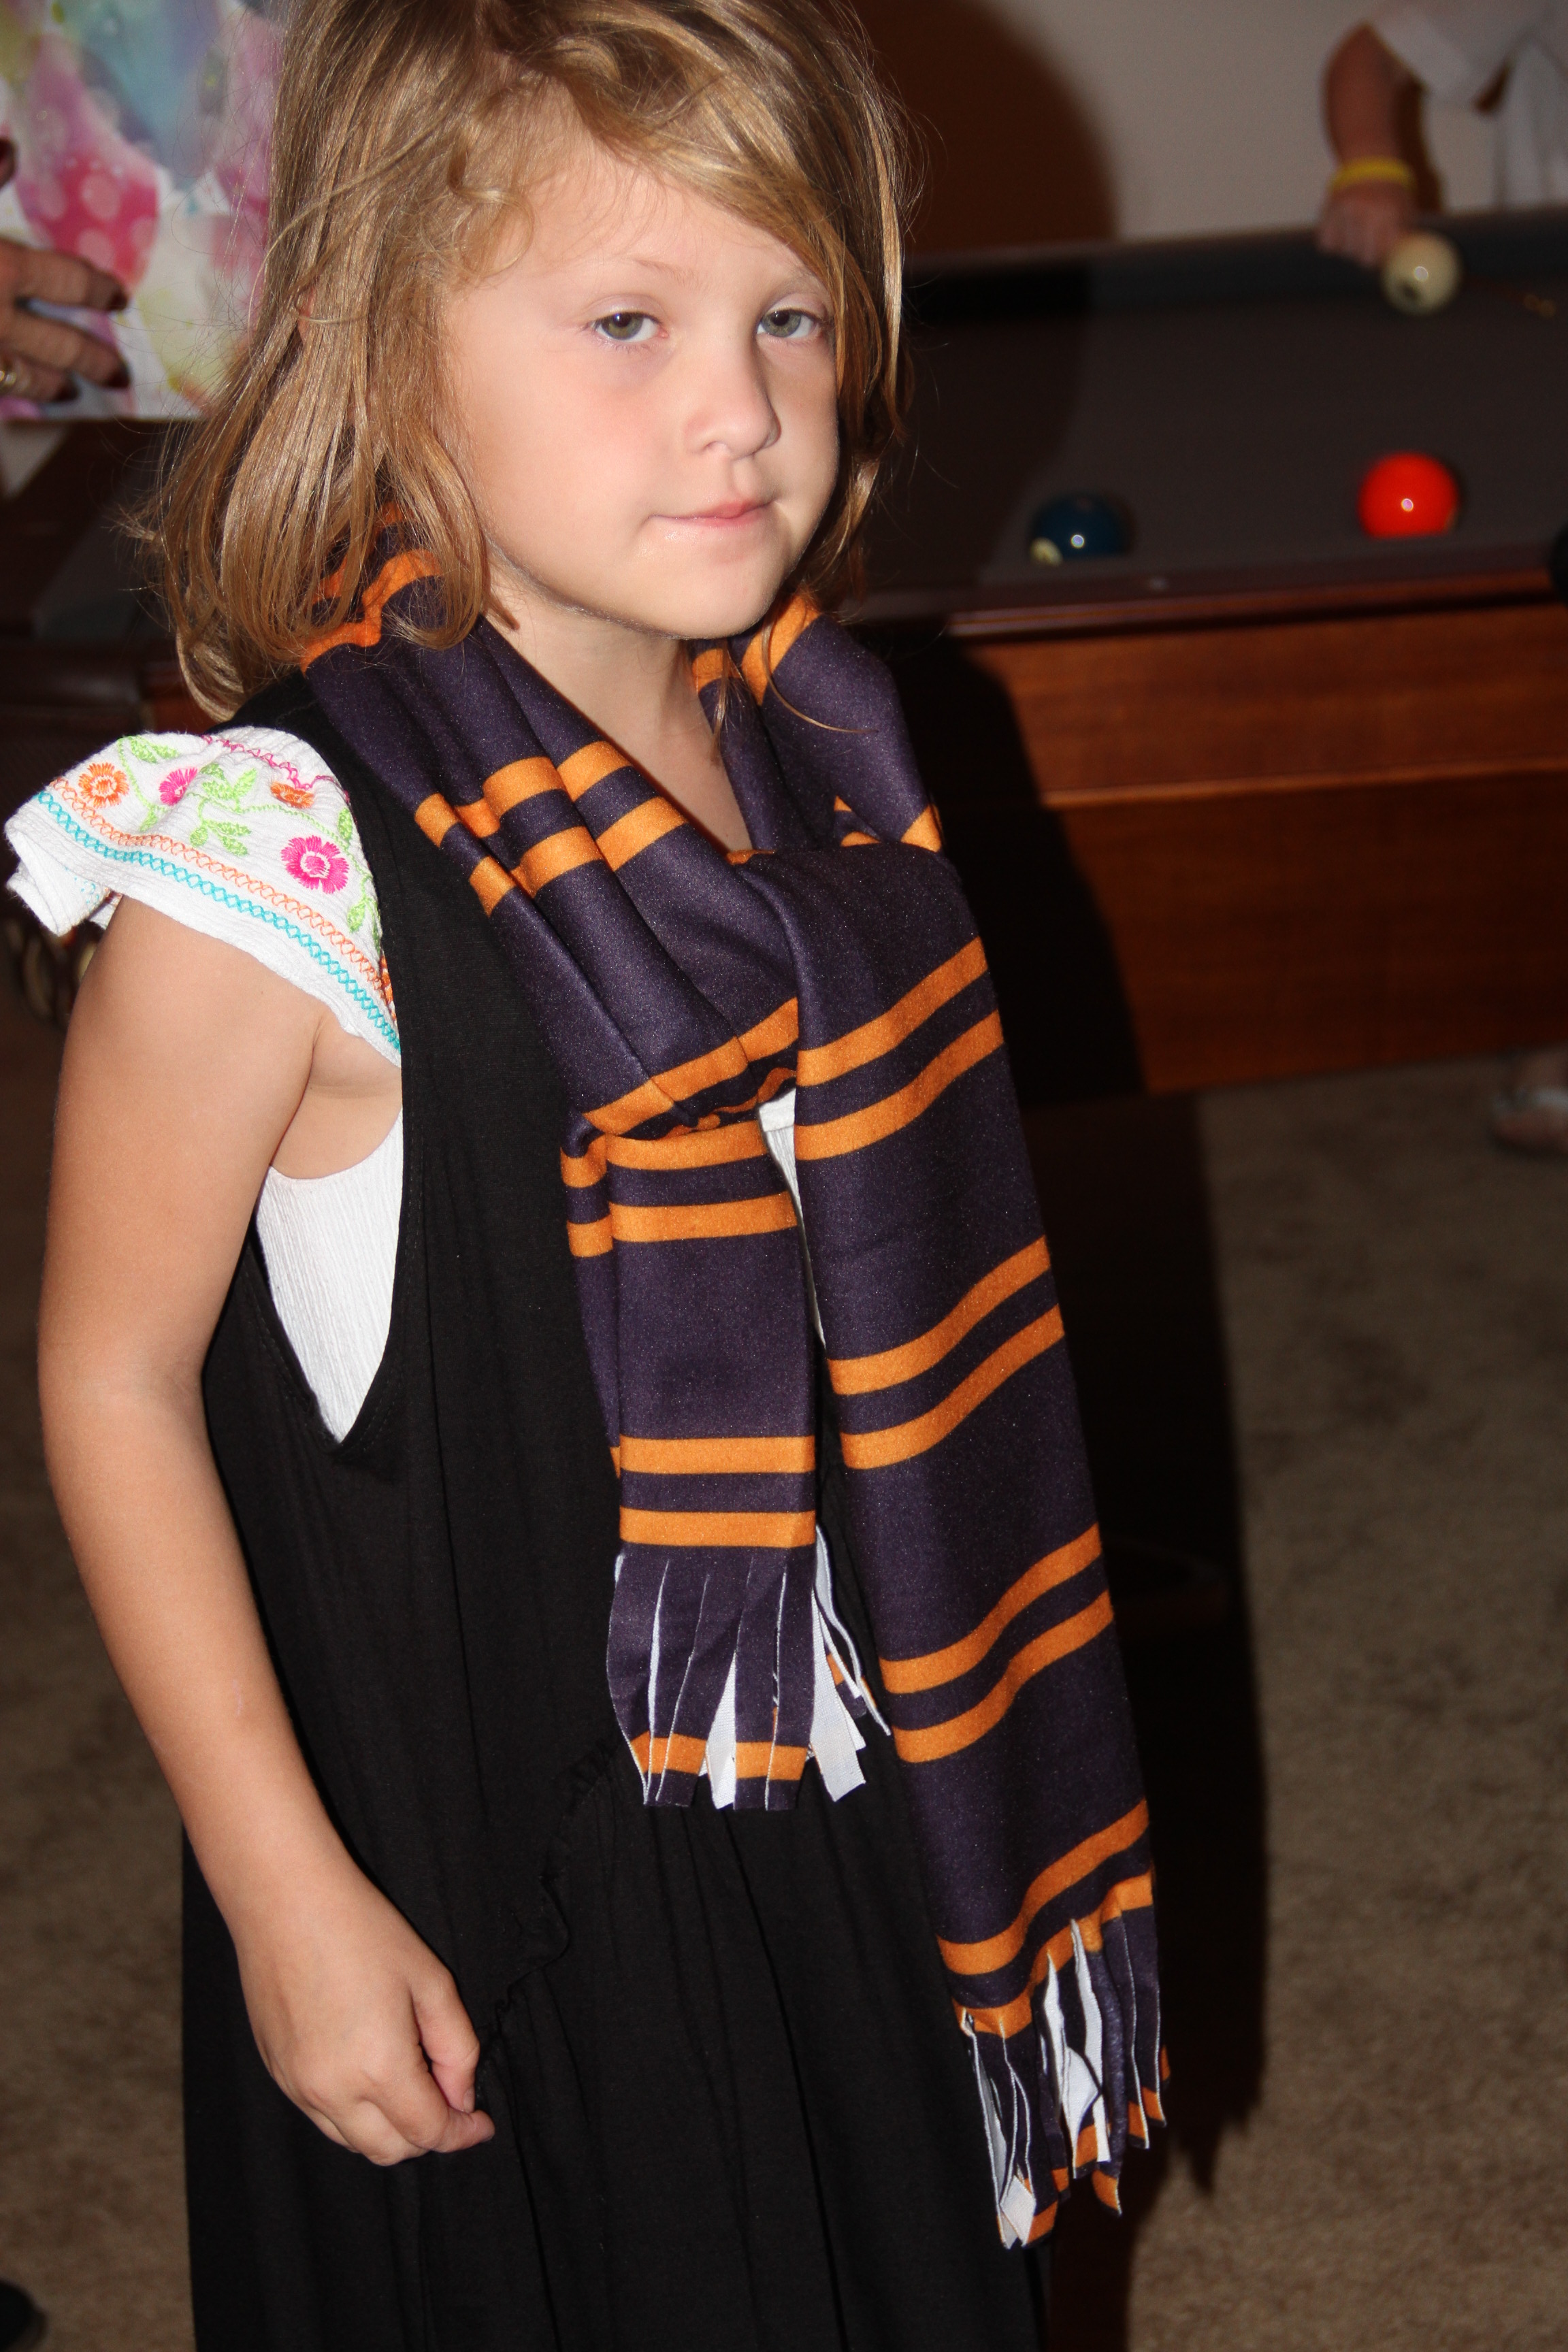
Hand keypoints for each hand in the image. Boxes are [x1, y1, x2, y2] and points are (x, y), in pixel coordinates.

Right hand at [0, 137, 129, 400]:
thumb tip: (10, 148)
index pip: (68, 279)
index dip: (97, 288)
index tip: (119, 297)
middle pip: (62, 345)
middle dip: (94, 359)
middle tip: (117, 373)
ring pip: (25, 380)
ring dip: (51, 387)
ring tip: (70, 392)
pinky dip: (5, 391)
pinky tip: (9, 390)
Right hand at [231, 1847, 496, 2165]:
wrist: (286, 1901)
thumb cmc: (364, 1930)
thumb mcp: (431, 1982)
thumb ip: (457, 2048)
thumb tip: (461, 2098)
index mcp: (379, 2069)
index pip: (428, 2132)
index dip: (462, 2133)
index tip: (481, 2124)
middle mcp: (333, 2092)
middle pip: (390, 2151)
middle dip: (426, 2136)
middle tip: (448, 2102)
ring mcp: (297, 2087)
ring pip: (352, 2142)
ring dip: (388, 2131)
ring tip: (410, 2086)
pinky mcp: (275, 2073)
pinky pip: (321, 2117)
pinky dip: (351, 2114)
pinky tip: (367, 2074)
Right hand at [1316, 180, 1415, 268]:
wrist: (1370, 161)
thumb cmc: (1391, 191)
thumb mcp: (1404, 210)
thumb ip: (1402, 238)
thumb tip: (1401, 265)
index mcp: (1388, 213)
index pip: (1383, 254)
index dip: (1384, 260)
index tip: (1384, 257)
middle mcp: (1365, 213)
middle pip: (1363, 258)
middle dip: (1367, 257)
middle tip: (1370, 247)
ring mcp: (1344, 212)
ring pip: (1344, 252)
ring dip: (1350, 249)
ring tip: (1357, 234)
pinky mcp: (1327, 212)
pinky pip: (1326, 244)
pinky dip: (1334, 243)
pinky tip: (1342, 232)